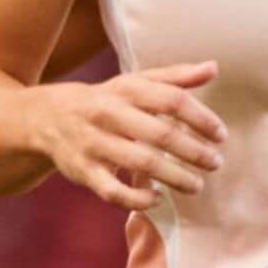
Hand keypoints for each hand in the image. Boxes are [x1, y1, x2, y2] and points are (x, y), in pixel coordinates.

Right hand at [27, 61, 225, 211]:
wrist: (47, 117)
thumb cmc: (106, 100)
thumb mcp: (135, 83)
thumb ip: (175, 77)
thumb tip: (213, 68)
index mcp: (126, 90)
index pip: (172, 100)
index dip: (201, 118)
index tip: (221, 136)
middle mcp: (109, 114)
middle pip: (160, 134)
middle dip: (194, 152)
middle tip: (216, 163)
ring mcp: (94, 144)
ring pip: (141, 163)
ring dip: (175, 177)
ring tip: (197, 185)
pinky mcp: (84, 171)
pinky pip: (113, 192)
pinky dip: (138, 199)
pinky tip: (158, 198)